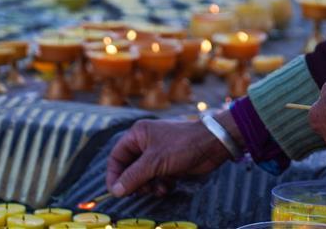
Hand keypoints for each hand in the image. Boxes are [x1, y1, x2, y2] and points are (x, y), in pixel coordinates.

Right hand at [106, 113, 239, 196]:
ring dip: (149, 186)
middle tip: (142, 190)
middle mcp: (145, 144)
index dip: (114, 174)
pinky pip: (156, 179)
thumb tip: (115, 191)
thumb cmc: (182, 145)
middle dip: (135, 182)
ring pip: (143, 177)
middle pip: (129, 169)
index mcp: (138, 135)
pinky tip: (168, 186)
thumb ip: (133, 177)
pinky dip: (160, 185)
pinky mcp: (168, 165)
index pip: (117, 157)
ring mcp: (157, 155)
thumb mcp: (154, 162)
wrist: (211, 145)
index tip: (115, 191)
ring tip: (158, 187)